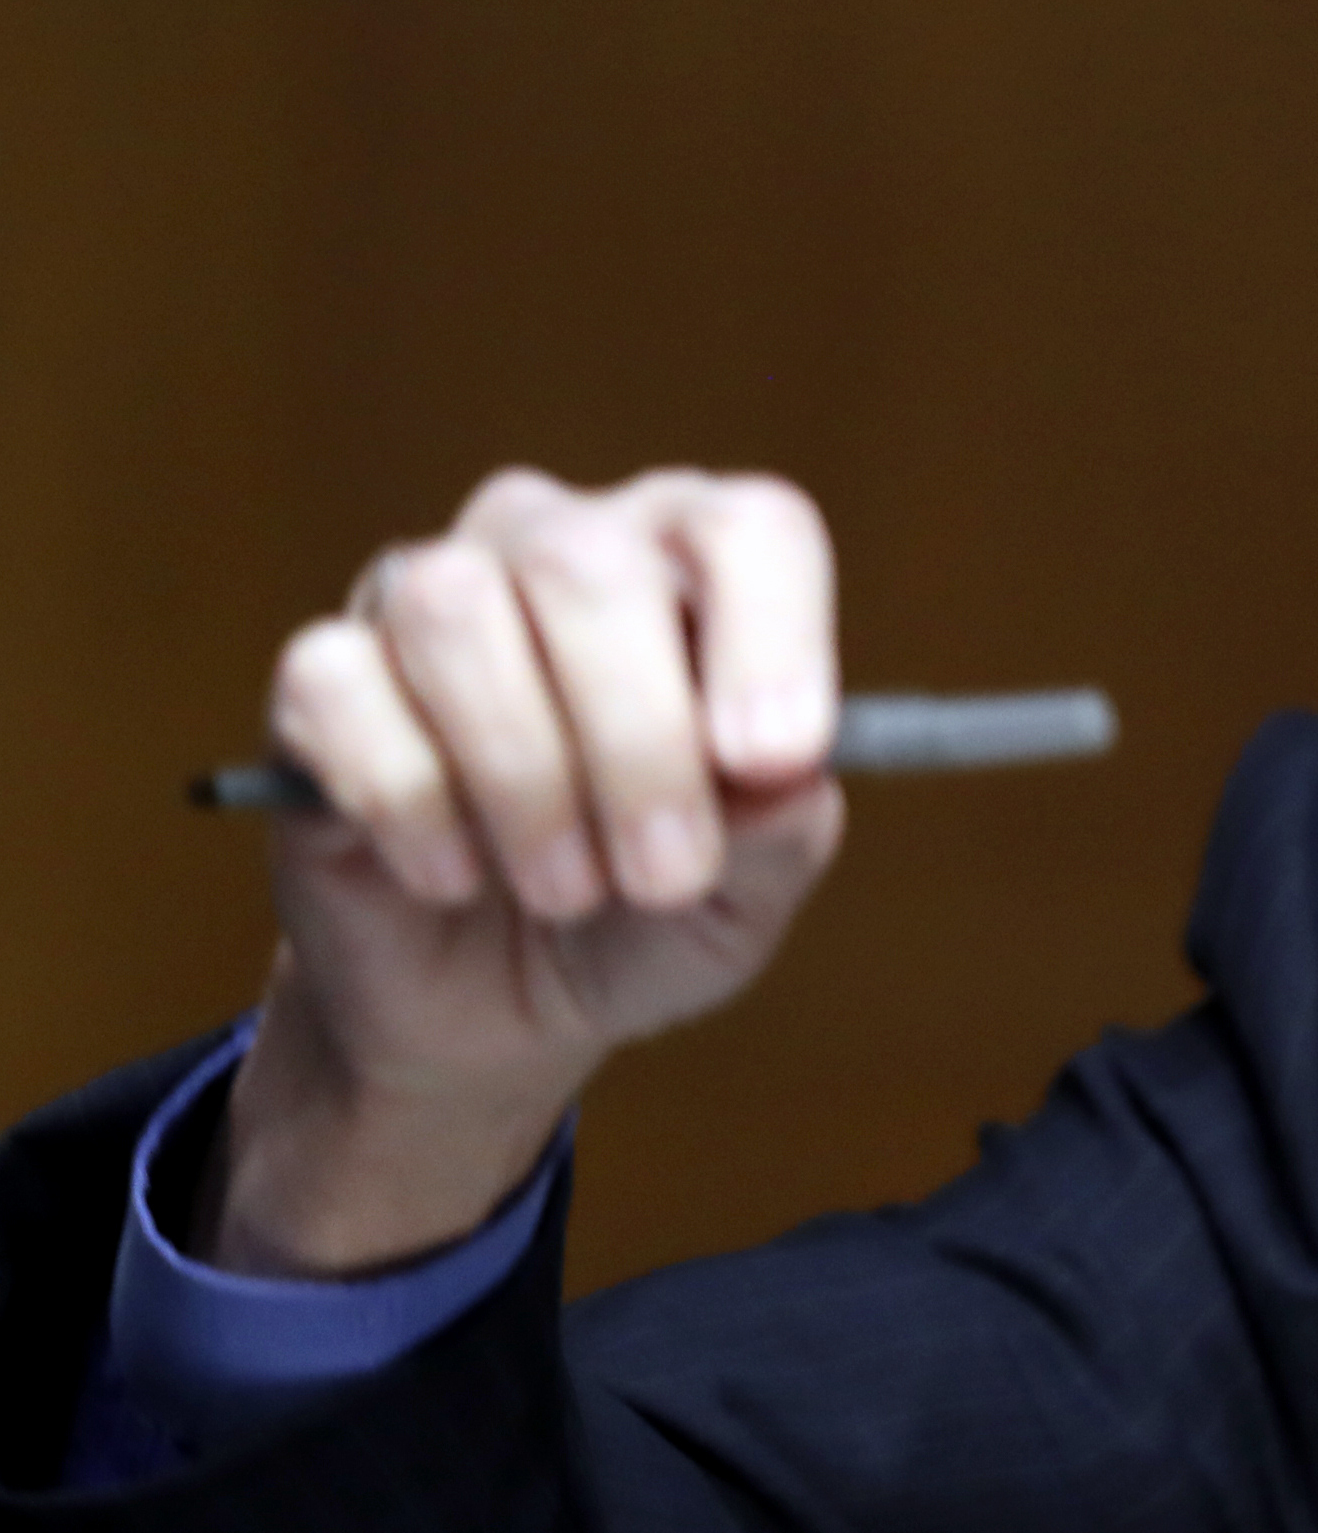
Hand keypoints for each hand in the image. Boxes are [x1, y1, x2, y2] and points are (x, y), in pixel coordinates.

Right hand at [211, 467, 846, 1275]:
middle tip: (663, 876)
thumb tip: (775, 776)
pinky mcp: (322, 676)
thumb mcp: (745, 898)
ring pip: (455, 612)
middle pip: (588, 565)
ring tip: (568, 891)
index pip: (750, 527)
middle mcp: (565, 544)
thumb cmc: (648, 913)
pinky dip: (405, 802)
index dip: (772, 635)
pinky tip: (452, 875)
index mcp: (701, 569)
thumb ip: (779, 829)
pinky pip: (337, 686)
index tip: (771, 760)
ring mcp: (430, 594)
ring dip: (523, 779)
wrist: (498, 1005)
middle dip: (636, 739)